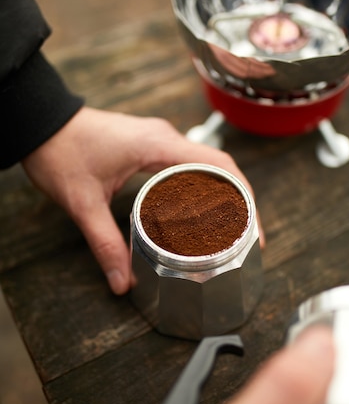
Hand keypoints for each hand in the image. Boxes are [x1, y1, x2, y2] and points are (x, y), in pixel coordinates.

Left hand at [22, 106, 263, 293]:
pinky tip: (203, 213)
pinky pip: (191, 165)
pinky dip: (206, 188)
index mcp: (158, 145)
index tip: (253, 229)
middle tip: (247, 240)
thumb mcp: (82, 202)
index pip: (220, 165)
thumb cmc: (60, 150)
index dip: (245, 197)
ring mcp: (160, 140)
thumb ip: (104, 243)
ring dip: (226, 194)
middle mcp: (166, 138)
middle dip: (242, 202)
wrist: (39, 121)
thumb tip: (123, 282)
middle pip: (222, 167)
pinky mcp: (151, 146)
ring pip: (209, 165)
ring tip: (233, 230)